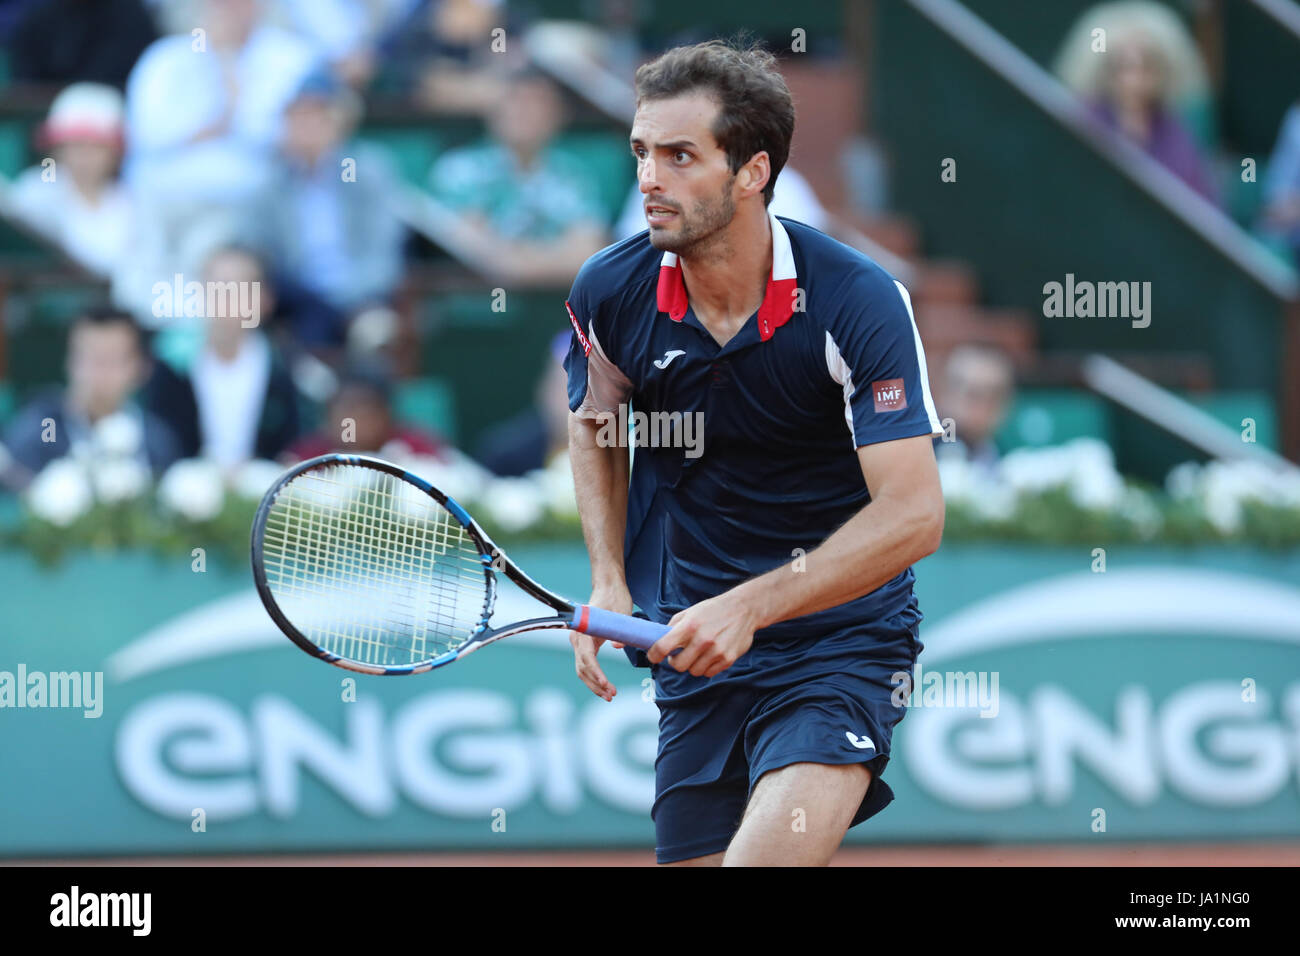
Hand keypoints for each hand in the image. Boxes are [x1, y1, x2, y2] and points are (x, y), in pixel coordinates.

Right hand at [570, 584, 631, 701]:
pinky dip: (594, 678)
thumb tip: (617, 647)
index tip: (606, 684)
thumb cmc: (615, 598)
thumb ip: (620, 629)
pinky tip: (605, 687)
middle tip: (612, 695)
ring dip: (594, 685)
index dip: (596, 672)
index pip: (586, 657)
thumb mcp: (622, 611)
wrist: (608, 588)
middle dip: (596, 684)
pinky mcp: (586, 645)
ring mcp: (580, 642)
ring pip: (582, 670)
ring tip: (610, 695)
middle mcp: (577, 638)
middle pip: (582, 668)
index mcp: (584, 629)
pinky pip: (586, 666)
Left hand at [647, 590, 757, 677]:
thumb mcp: (690, 612)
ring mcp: (716, 651)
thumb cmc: (713, 610)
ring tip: (698, 653)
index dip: (654, 655)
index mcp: (689, 626)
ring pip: (694, 672)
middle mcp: (702, 639)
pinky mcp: (728, 659)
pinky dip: (707, 667)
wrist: (744, 609)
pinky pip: (709, 673)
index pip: (663, 647)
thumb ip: (673, 627)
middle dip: (676, 662)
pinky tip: (710, 655)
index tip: (654, 657)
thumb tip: (658, 642)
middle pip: (678, 666)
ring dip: (693, 665)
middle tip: (679, 655)